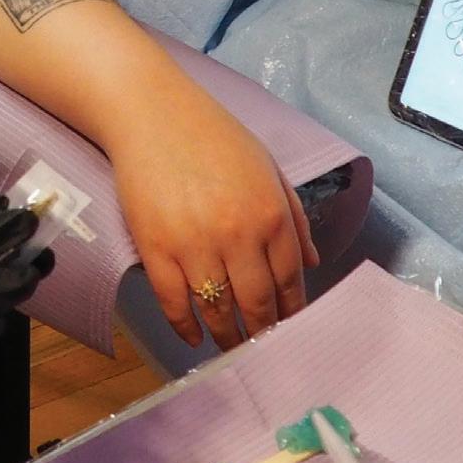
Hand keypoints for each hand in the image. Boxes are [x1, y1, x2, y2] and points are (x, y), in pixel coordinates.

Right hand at [113, 108, 319, 353]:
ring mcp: (193, 244)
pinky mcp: (155, 248)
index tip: (291, 329)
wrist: (151, 113)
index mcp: (270, 213)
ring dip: (227, 337)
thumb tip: (310, 263)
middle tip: (263, 349)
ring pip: (216, 309)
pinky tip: (193, 337)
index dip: (292, 312)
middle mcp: (237, 234)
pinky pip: (173, 301)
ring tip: (232, 348)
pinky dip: (184, 326)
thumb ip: (293, 216)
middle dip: (263, 332)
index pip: (290, 281)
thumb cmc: (213, 136)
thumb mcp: (267, 167)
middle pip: (257, 304)